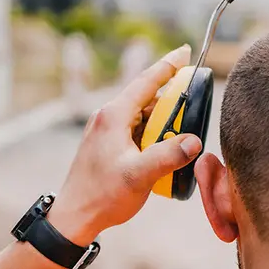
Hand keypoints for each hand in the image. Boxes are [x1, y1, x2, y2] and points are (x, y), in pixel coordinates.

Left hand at [49, 45, 201, 243]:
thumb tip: (194, 141)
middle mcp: (108, 117)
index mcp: (114, 116)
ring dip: (163, 121)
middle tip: (194, 104)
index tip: (186, 52)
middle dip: (172, 100)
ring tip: (180, 135)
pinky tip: (163, 150)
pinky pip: (136, 130)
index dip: (169, 65)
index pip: (146, 81)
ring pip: (142, 115)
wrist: (74, 216)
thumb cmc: (102, 196)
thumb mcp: (140, 175)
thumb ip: (169, 156)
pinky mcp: (107, 144)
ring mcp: (106, 131)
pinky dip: (153, 134)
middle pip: (147, 98)